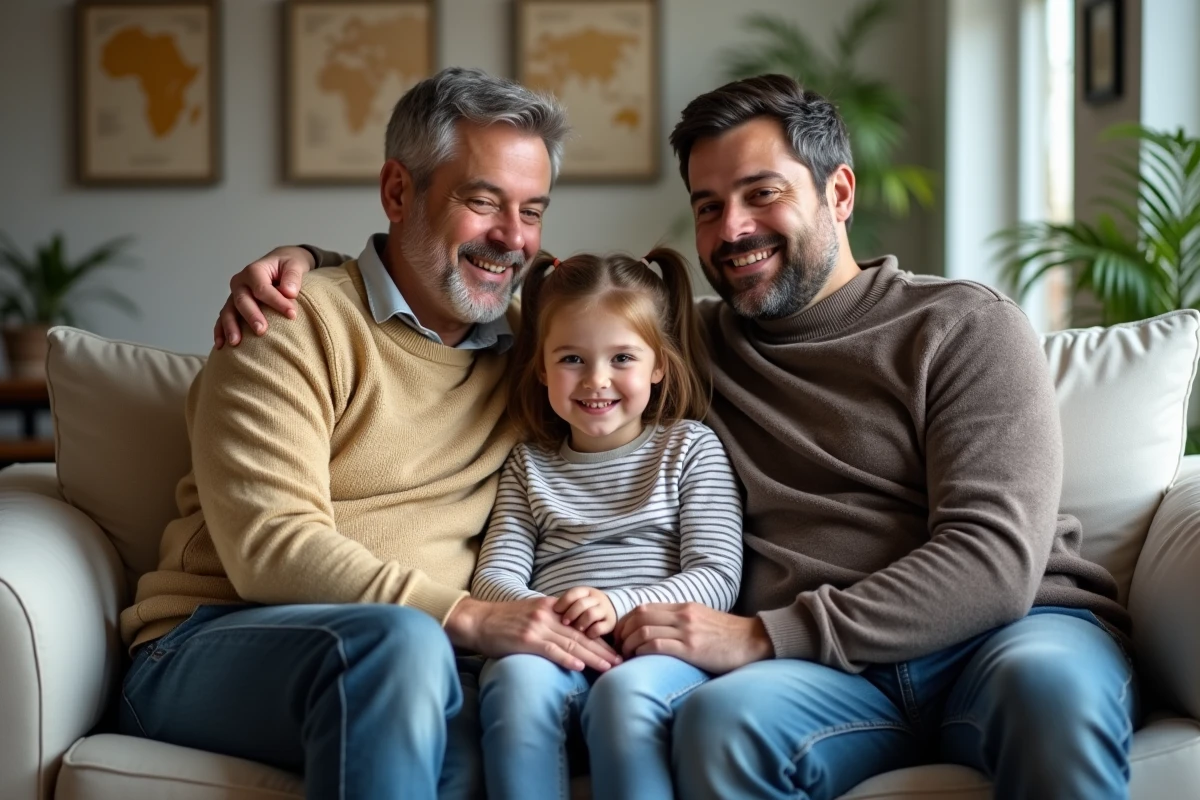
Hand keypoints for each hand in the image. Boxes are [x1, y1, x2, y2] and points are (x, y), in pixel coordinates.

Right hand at [214, 246, 314, 347]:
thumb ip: (293, 277)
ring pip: (229, 311)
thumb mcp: (294, 265)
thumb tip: (289, 292)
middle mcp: (240, 282)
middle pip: (242, 301)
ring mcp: (234, 295)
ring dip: (231, 327)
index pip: (262, 289)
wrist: (279, 265)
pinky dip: (221, 332)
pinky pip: (223, 319)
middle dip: (251, 316)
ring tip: (235, 343)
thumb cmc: (287, 266)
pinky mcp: (233, 306)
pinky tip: (221, 346)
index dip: (276, 302)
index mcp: (254, 271)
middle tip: (261, 331)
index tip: (292, 315)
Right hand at [445, 596, 622, 671]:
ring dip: (593, 657)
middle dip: (603, 649)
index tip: (616, 649)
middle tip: (621, 661)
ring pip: (572, 643)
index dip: (600, 638)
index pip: (582, 625)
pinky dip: (566, 658)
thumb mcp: (531, 613)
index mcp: (552, 608)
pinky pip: (551, 650)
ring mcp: (538, 627)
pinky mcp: (526, 639)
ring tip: (609, 667)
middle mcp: (548, 615)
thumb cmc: (504, 620)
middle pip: (582, 635)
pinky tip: (580, 665)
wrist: (478, 621)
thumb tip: (570, 636)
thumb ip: (551, 621)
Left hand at [554, 586, 616, 637]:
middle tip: (564, 622)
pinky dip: (591, 632)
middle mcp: (596, 599)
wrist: (609, 612)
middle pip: (582, 603)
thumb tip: (545, 611)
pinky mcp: (610, 623)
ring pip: (591, 614)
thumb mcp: (577, 602)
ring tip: (576, 630)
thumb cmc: (585, 609)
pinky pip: (600, 627)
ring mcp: (604, 610)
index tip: (555, 611)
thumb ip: (564, 605)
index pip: (573, 593)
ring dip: (581, 623)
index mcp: (586, 591)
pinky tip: (586, 636)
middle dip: (571, 614)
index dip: (563, 602)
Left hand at [613, 603, 773, 673]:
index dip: (626, 621)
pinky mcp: (691, 648)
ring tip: (626, 657)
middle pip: (638, 616)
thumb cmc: (728, 636)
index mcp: (683, 607)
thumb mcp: (701, 620)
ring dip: (628, 645)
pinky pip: (656, 645)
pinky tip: (639, 660)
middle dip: (622, 632)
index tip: (621, 636)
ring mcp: (686, 631)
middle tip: (618, 648)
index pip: (643, 607)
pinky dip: (641, 652)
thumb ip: (680, 621)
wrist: (755, 641)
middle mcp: (682, 615)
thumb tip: (656, 632)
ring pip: (643, 630)